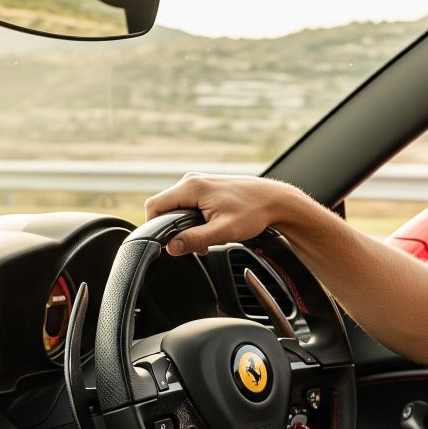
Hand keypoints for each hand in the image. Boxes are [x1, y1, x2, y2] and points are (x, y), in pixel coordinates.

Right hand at [144, 172, 304, 256]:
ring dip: (184, 225)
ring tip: (204, 239)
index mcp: (191, 187)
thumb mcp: (223, 231)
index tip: (165, 243)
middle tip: (190, 245)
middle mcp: (191, 180)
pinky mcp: (206, 187)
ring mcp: (199, 182)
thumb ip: (195, 239)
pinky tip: (208, 230)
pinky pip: (188, 204)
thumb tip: (172, 247)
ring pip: (176, 206)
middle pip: (164, 207)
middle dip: (172, 228)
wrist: (274, 200)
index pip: (154, 206)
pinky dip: (193, 219)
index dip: (153, 227)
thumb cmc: (253, 212)